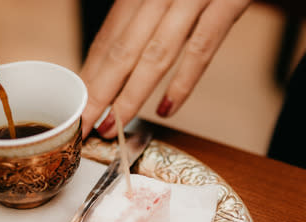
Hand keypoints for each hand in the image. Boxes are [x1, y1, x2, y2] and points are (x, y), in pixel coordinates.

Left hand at [80, 0, 253, 137]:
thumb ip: (145, 14)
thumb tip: (118, 57)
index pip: (109, 37)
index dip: (92, 74)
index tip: (78, 104)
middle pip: (122, 49)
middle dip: (99, 92)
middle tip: (83, 125)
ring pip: (155, 53)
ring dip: (130, 95)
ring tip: (113, 125)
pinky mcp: (227, 2)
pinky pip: (201, 47)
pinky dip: (183, 81)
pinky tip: (166, 108)